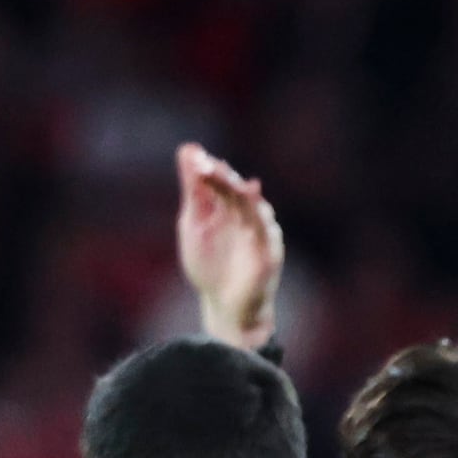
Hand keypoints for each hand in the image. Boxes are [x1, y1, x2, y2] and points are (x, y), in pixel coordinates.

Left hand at [175, 145, 283, 350]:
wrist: (225, 307)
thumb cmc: (211, 266)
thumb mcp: (194, 224)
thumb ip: (194, 191)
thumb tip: (188, 150)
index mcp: (228, 208)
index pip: (220, 182)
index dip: (209, 169)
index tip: (193, 157)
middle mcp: (247, 217)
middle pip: (237, 191)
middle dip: (222, 177)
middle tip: (207, 164)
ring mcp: (260, 234)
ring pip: (254, 207)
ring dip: (241, 191)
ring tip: (227, 177)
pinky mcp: (269, 253)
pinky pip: (267, 231)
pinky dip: (260, 216)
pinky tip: (253, 199)